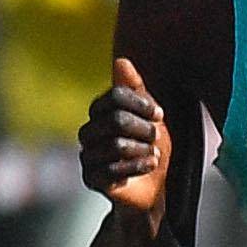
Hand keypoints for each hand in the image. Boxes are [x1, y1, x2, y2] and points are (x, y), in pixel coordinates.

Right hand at [80, 58, 169, 222]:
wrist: (154, 186)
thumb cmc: (152, 146)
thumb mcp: (149, 115)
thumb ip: (135, 89)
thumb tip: (121, 60)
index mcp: (99, 113)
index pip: (114, 97)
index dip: (141, 103)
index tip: (159, 114)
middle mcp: (88, 132)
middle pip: (115, 120)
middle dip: (144, 129)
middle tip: (156, 136)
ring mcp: (87, 156)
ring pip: (116, 146)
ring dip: (143, 150)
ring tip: (152, 154)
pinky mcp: (91, 178)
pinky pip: (113, 170)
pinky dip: (138, 167)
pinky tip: (149, 166)